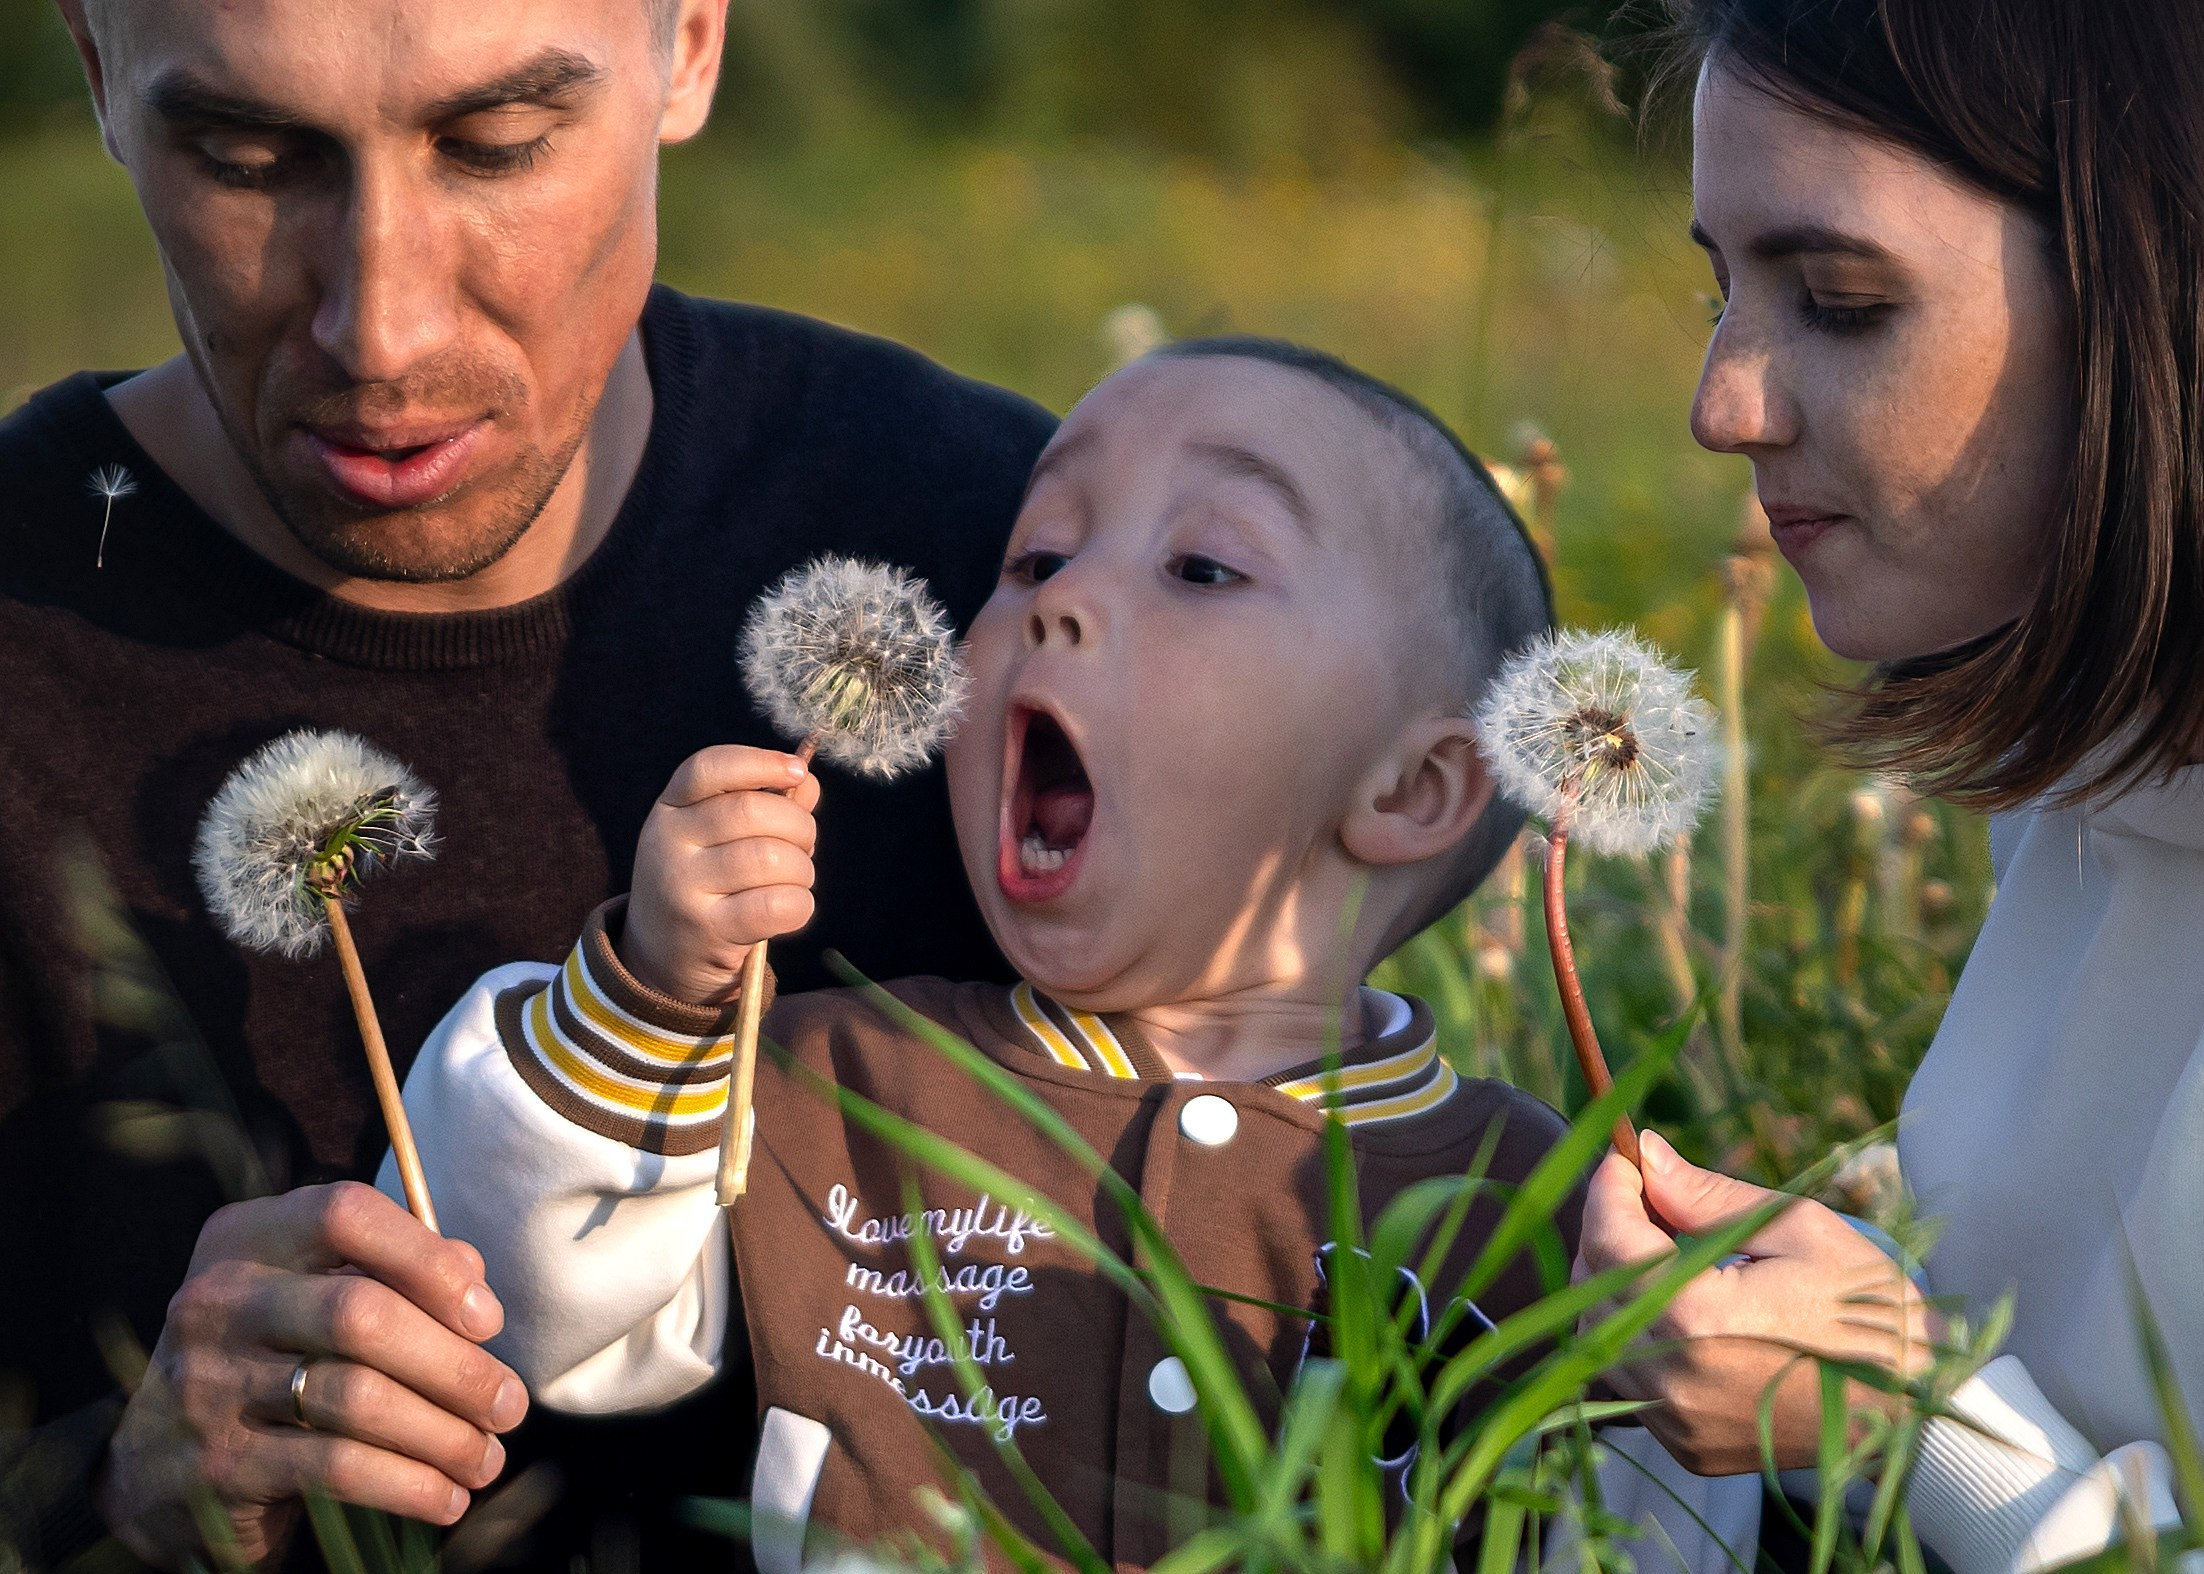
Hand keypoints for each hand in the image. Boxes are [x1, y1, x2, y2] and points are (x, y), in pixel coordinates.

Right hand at [98, 1183, 527, 1568]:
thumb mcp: (311, 1296)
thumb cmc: (269, 1360)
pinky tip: (447, 1497)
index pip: (345, 1214)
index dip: (428, 1259)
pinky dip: (408, 1485)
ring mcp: (208, 1383)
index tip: (487, 1318)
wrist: (155, 1464)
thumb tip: (475, 1282)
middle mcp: (217, 1300)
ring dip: (444, 1434)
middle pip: (362, 1315)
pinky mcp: (216, 1463)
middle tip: (511, 1404)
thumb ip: (392, 1272)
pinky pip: (336, 1468)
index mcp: (246, 1239)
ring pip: (357, 1398)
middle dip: (455, 1366)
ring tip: (489, 1457)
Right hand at [623, 745, 820, 1004]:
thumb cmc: (705, 884)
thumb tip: (808, 782)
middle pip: (751, 811)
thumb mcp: (715, 837)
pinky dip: (800, 904)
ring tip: (798, 878)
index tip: (797, 772)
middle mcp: (667, 843)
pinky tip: (793, 907)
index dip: (760, 762)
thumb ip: (762, 803)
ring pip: (769, 858)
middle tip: (804, 845)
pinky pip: (775, 905)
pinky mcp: (707, 931)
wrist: (659, 957)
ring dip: (802, 868)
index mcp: (669, 809)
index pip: (708, 767)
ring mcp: (682, 888)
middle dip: (799, 825)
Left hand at [1575, 1131, 1938, 1474]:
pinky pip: (1628, 1380)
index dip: (1609, 1188)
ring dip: (1617, 1287)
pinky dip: (1636, 1338)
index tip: (1625, 1161)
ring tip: (1669, 1256)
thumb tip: (1646, 1154)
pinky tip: (1684, 1314)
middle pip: (1595, 1286)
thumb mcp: (1800, 1231)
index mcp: (1700, 1317)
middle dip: (1611, 1231)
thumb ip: (1708, 1197)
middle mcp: (1674, 1377)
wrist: (1922, 1412)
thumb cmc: (1872, 1311)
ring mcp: (1678, 1420)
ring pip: (1598, 1337)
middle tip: (1651, 1201)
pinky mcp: (1688, 1446)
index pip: (1612, 1238)